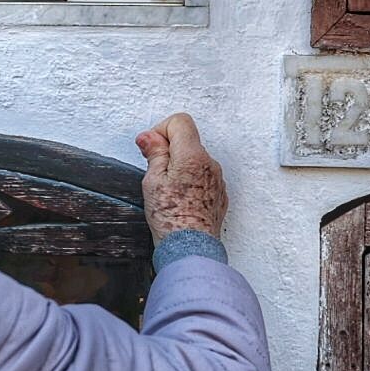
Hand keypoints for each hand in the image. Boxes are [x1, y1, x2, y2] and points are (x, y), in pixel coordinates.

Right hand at [134, 113, 227, 244]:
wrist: (190, 249)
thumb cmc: (171, 219)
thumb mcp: (152, 181)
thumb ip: (154, 153)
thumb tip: (149, 136)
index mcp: (192, 155)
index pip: (180, 121)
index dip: (161, 130)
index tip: (151, 147)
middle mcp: (209, 163)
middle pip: (187, 140)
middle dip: (169, 150)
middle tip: (155, 172)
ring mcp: (217, 179)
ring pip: (195, 160)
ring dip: (180, 167)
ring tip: (168, 191)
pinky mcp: (219, 194)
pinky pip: (203, 177)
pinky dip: (191, 181)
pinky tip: (180, 200)